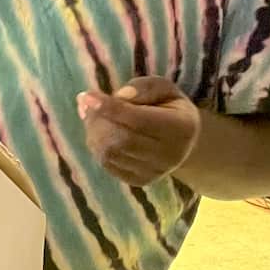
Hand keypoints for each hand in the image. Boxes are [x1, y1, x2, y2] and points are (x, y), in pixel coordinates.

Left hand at [79, 78, 200, 185]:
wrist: (182, 143)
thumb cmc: (169, 108)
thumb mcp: (164, 88)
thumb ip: (144, 88)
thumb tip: (120, 96)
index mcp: (181, 128)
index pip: (139, 120)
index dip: (110, 108)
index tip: (87, 96)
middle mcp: (170, 156)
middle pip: (121, 140)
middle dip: (98, 119)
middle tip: (86, 102)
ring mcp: (154, 173)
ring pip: (110, 154)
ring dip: (93, 132)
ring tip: (93, 115)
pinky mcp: (139, 181)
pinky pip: (108, 164)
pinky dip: (96, 145)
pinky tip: (100, 131)